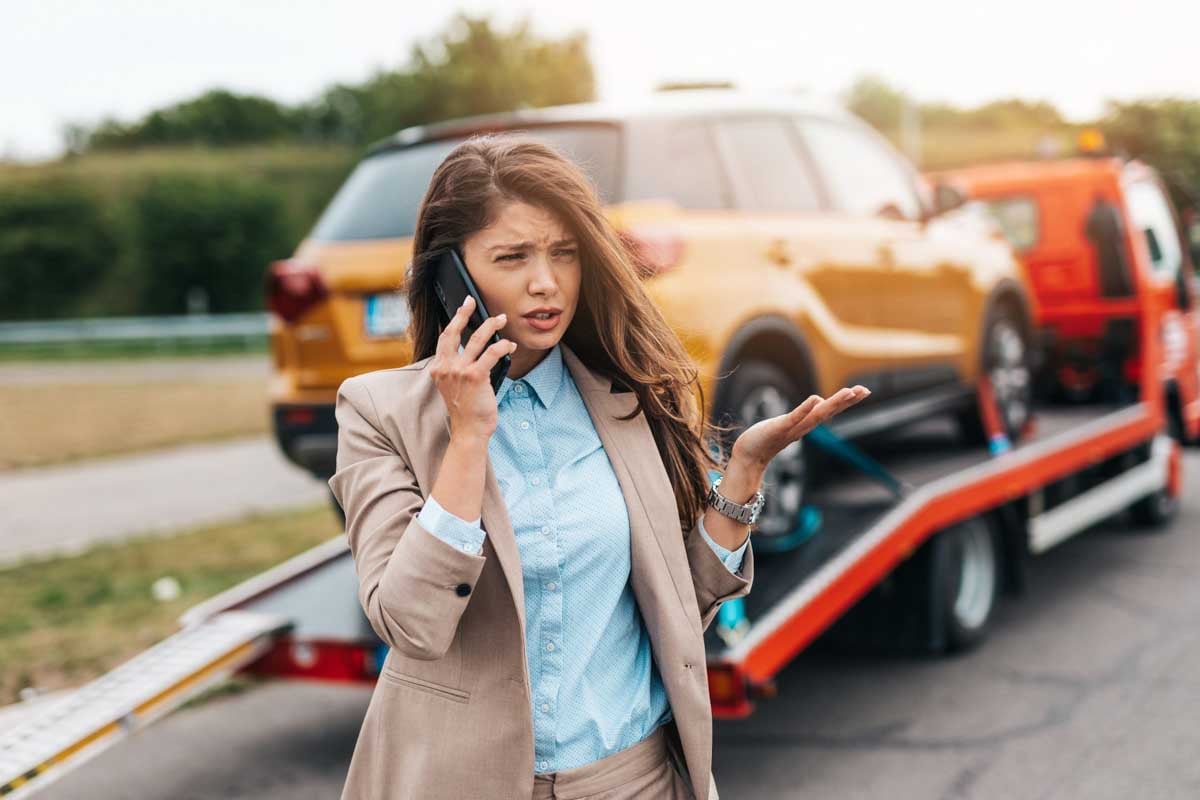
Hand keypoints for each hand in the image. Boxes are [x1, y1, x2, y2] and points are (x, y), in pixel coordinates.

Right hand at [430, 295, 516, 440]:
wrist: (468, 430)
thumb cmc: (465, 410)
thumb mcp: (454, 386)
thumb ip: (457, 369)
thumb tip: (476, 349)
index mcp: (438, 369)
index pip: (445, 338)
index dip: (454, 320)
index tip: (462, 307)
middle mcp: (446, 368)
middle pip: (454, 332)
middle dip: (464, 313)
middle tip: (472, 301)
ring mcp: (459, 371)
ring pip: (477, 339)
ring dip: (491, 325)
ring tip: (501, 319)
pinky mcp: (475, 376)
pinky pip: (492, 353)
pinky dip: (503, 346)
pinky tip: (510, 345)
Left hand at [729, 385, 869, 469]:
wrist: (748, 456)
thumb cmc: (766, 439)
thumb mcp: (787, 424)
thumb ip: (802, 416)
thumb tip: (818, 404)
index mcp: (805, 424)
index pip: (829, 410)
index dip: (846, 401)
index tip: (863, 391)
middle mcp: (803, 427)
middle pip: (828, 412)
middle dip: (847, 401)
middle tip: (865, 390)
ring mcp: (792, 428)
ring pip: (816, 415)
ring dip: (833, 404)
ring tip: (848, 392)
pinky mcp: (778, 429)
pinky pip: (794, 418)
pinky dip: (805, 409)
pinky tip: (816, 399)